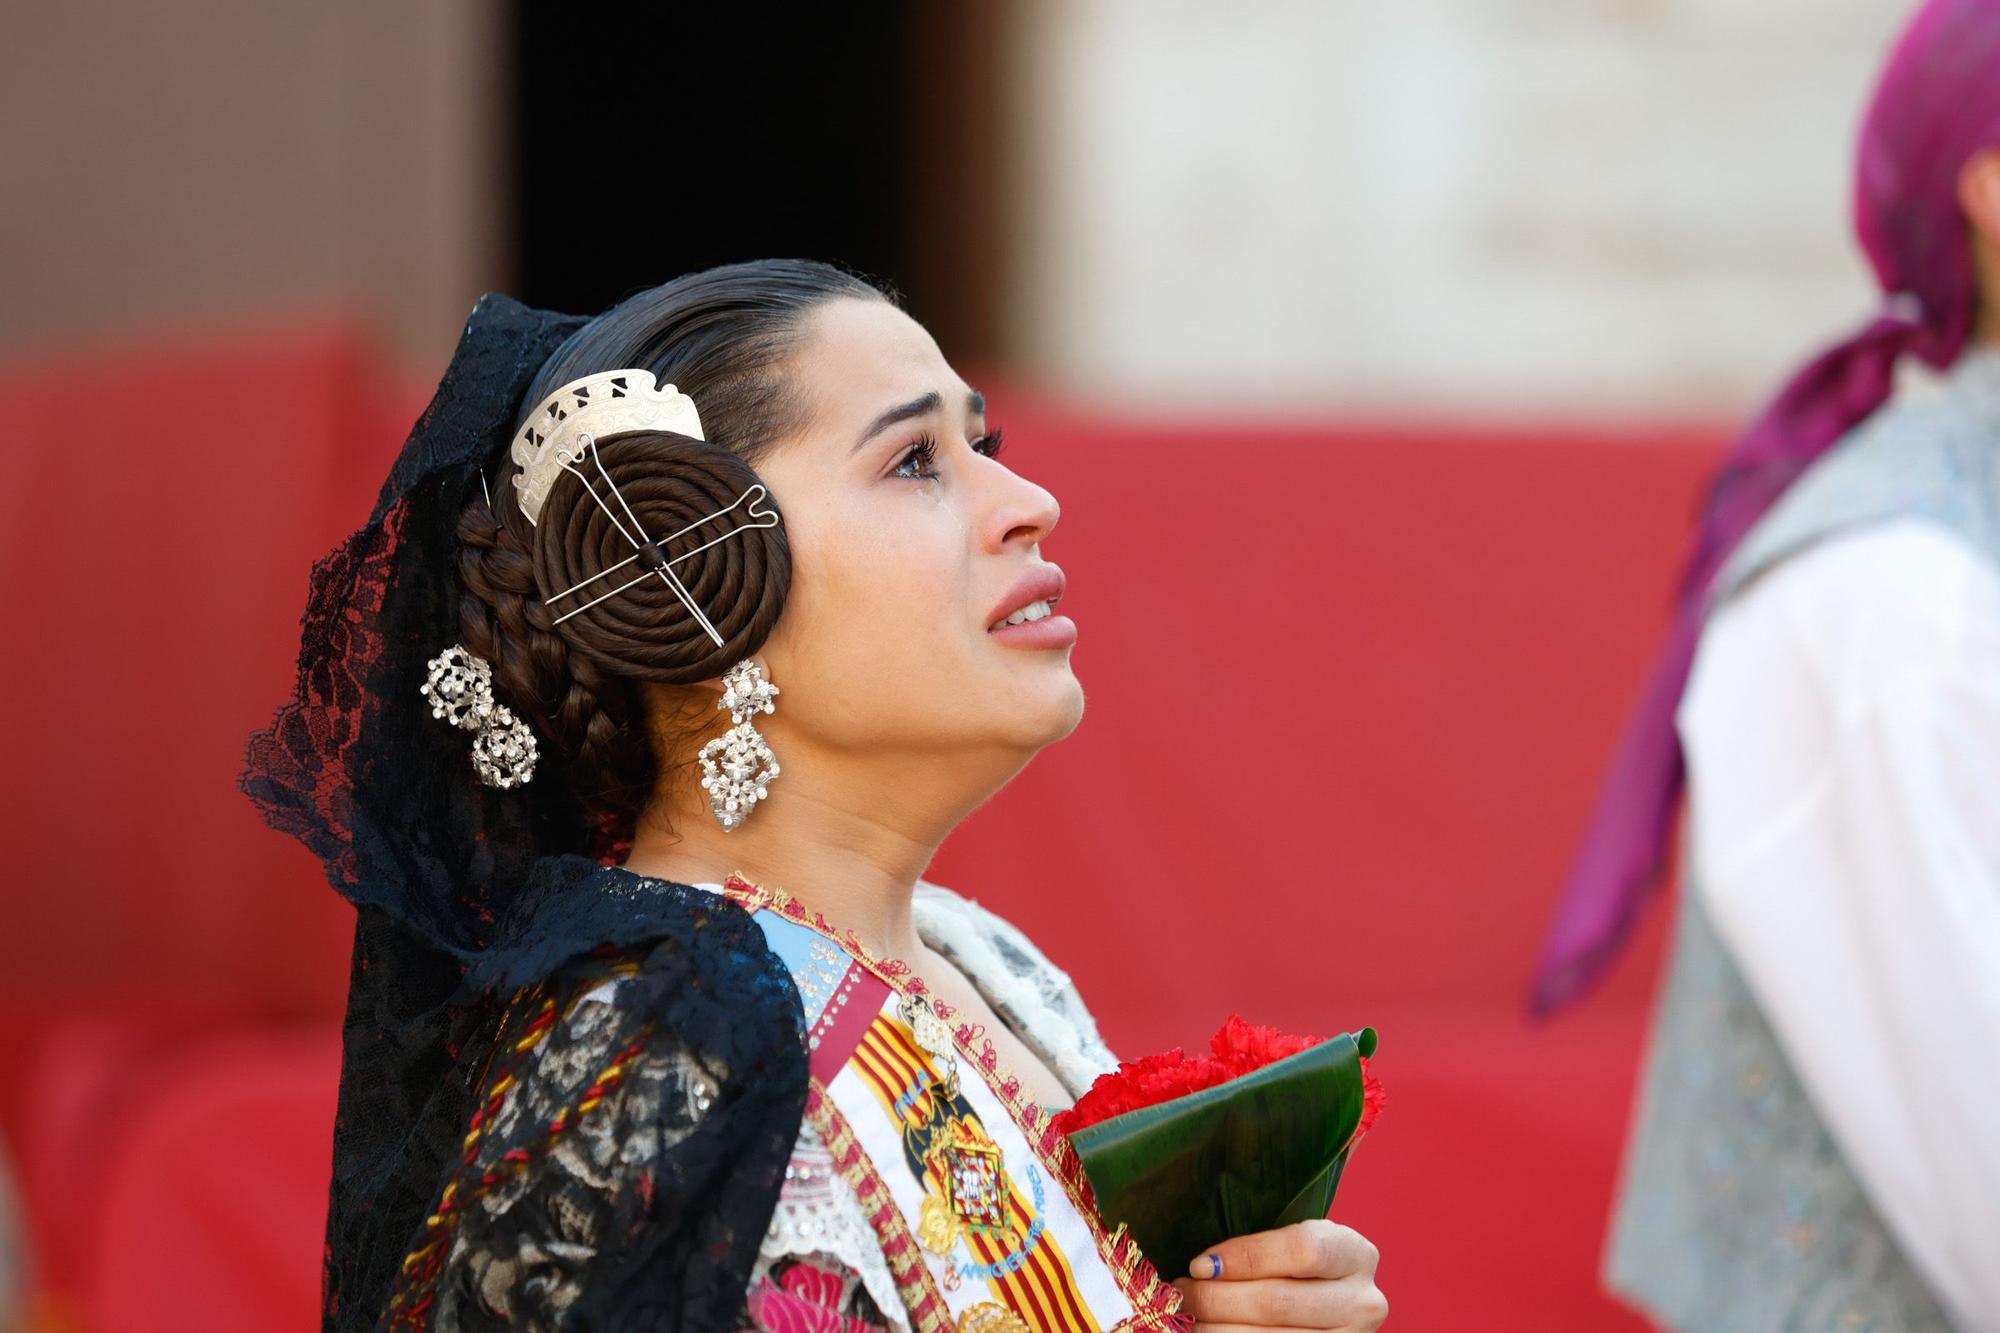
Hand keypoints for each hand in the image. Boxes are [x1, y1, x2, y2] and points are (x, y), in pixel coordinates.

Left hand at [1168, 1218, 1386, 1330]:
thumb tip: (1200, 1266)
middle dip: (1217, 1298)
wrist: (1329, 1308)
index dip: (1245, 1257)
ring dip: (1215, 1329)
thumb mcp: (1292, 1243)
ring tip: (1187, 1315)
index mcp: (1355, 1254)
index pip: (1302, 1249)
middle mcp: (1363, 1303)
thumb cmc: (1297, 1267)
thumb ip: (1258, 1247)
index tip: (1201, 1264)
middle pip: (1277, 1302)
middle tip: (1181, 1291)